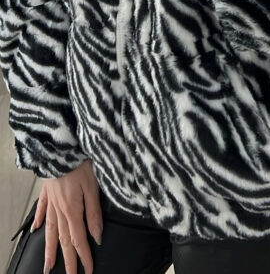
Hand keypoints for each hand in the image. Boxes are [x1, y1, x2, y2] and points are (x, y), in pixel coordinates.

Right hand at [31, 159, 101, 273]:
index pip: (79, 239)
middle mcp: (59, 210)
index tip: (88, 271)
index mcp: (72, 210)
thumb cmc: (80, 163)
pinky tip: (36, 230)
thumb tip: (96, 237)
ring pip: (50, 230)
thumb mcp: (93, 187)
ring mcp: (51, 201)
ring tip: (48, 265)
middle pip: (63, 240)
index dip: (84, 256)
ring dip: (50, 249)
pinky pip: (41, 209)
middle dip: (68, 260)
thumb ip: (94, 213)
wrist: (62, 146)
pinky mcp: (46, 190)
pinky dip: (39, 221)